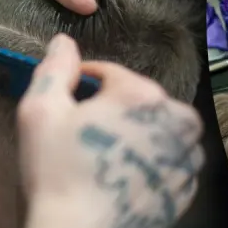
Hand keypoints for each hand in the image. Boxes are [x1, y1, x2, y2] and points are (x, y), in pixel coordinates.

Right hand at [18, 34, 203, 227]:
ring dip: (137, 134)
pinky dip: (150, 161)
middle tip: (85, 136)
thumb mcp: (41, 113)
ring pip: (158, 128)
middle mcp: (178, 119)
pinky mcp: (187, 186)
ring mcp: (187, 156)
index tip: (69, 106)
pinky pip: (168, 159)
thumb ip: (54, 70)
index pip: (110, 73)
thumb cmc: (58, 173)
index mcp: (144, 95)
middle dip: (113, 110)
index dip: (84, 85)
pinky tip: (124, 175)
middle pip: (139, 100)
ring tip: (105, 157)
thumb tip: (64, 41)